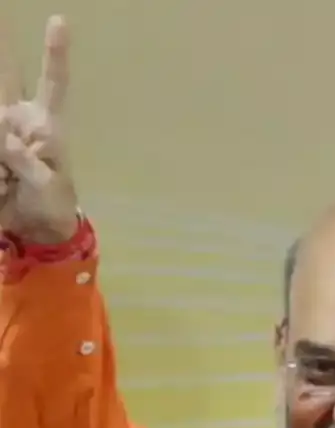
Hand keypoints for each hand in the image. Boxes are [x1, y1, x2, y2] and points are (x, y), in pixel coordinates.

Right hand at [0, 15, 74, 244]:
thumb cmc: (51, 204)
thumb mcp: (45, 184)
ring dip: (3, 163)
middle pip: (3, 75)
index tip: (59, 21)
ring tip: (7, 182)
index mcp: (46, 123)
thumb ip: (23, 158)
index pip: (52, 83)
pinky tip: (3, 183)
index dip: (54, 53)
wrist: (31, 228)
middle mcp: (16, 117)